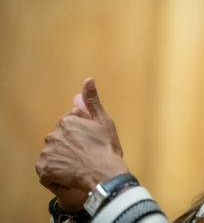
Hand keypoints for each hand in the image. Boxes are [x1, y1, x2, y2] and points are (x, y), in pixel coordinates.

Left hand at [36, 78, 128, 208]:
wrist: (105, 174)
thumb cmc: (107, 148)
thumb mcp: (104, 121)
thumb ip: (92, 101)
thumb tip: (88, 79)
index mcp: (67, 121)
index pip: (69, 125)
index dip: (81, 134)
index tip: (90, 142)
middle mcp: (53, 134)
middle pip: (60, 139)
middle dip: (69, 145)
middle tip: (85, 155)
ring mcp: (48, 153)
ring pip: (53, 153)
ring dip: (61, 159)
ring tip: (78, 165)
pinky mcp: (45, 170)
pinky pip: (46, 170)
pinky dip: (55, 173)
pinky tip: (69, 174)